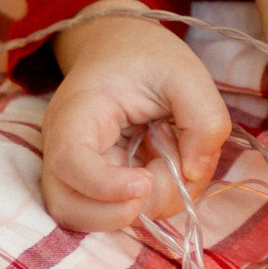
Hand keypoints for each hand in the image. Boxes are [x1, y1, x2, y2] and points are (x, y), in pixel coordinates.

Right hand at [41, 9, 229, 234]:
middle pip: (72, 210)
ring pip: (98, 220)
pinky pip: (118, 213)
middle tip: (163, 169)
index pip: (69, 164)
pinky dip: (152, 202)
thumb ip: (203, 117)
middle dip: (130, 208)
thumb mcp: (185, 72)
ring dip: (149, 205)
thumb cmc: (146, 56)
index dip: (105, 187)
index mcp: (76, 114)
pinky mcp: (97, 186)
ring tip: (171, 158)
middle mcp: (64, 150)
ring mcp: (77, 173)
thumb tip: (195, 171)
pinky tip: (166, 165)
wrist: (119, 48)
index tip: (144, 181)